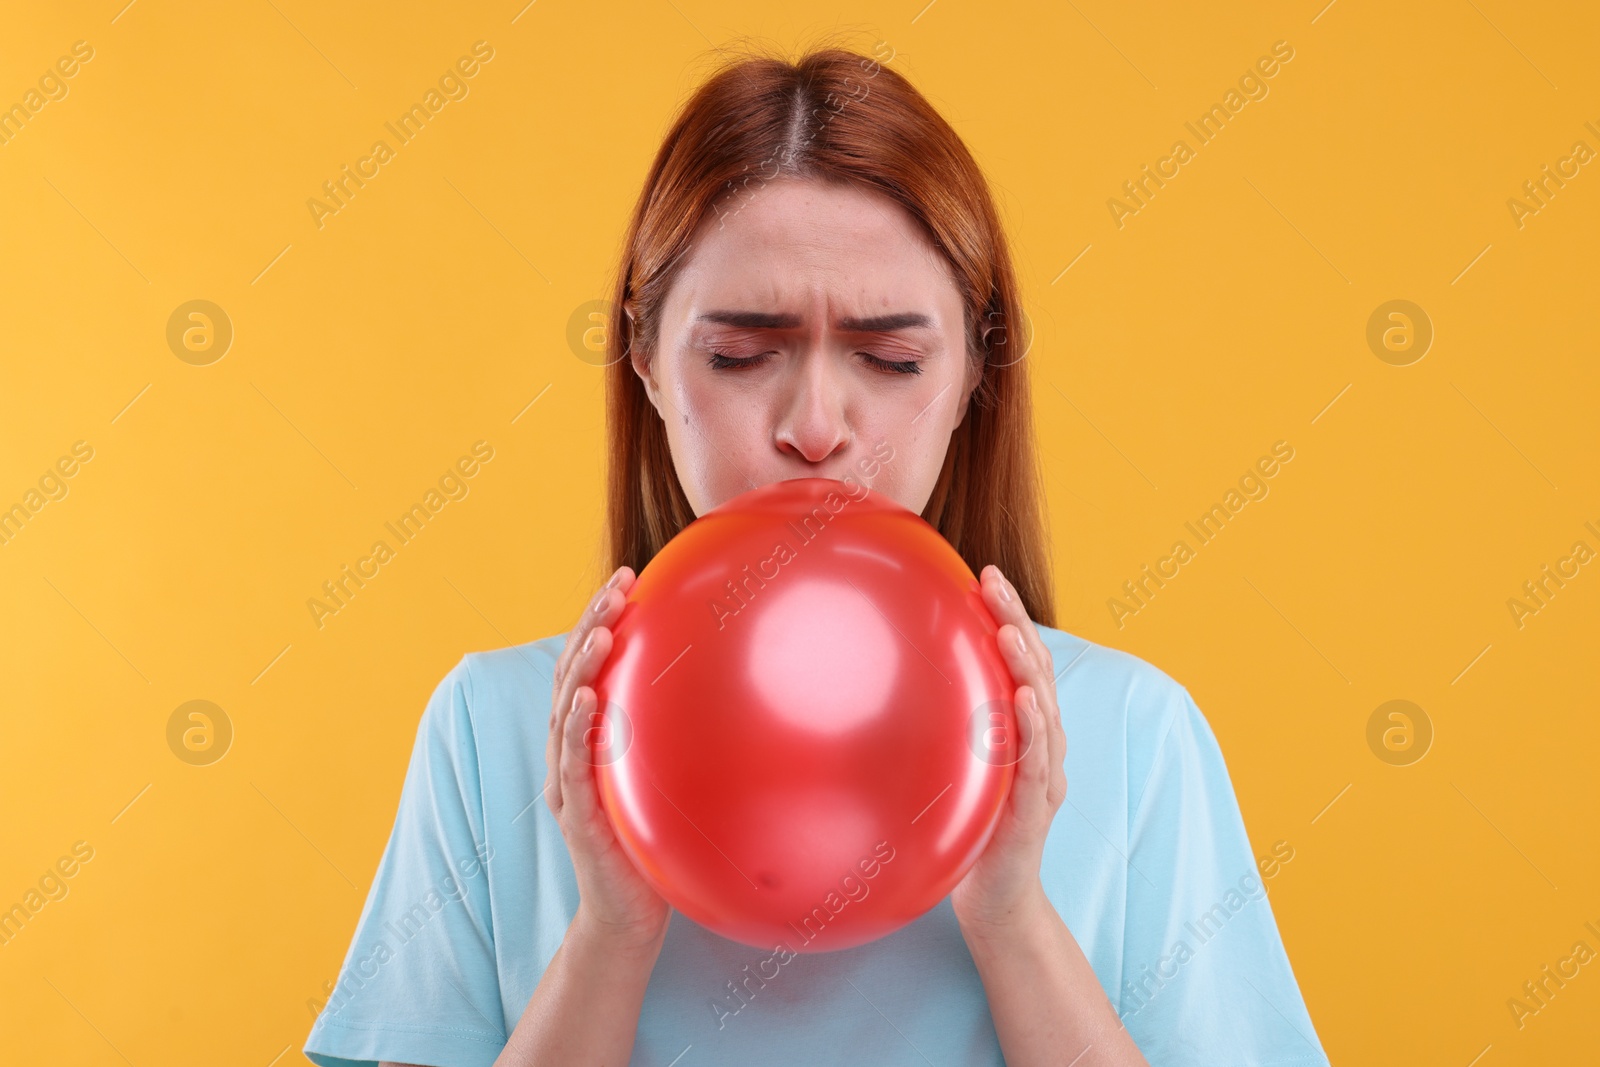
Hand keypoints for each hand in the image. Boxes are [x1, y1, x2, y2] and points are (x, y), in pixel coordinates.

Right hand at [545, 565, 671, 951]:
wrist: (629, 917)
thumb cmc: (653, 844)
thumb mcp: (667, 777)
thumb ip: (675, 736)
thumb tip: (737, 688)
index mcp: (590, 737)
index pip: (588, 664)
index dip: (600, 618)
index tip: (628, 577)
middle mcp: (570, 752)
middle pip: (571, 673)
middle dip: (592, 623)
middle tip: (617, 584)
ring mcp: (567, 781)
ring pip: (566, 709)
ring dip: (584, 664)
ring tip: (604, 627)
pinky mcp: (576, 814)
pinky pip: (573, 763)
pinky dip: (577, 727)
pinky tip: (589, 696)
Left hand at [950, 564, 1068, 936]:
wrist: (996, 902)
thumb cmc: (968, 832)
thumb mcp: (952, 769)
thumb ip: (941, 729)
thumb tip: (877, 686)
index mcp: (1022, 730)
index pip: (1020, 660)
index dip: (1009, 614)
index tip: (983, 574)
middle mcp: (1042, 744)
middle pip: (1035, 670)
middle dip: (1017, 620)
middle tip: (992, 579)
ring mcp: (1044, 775)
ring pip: (1042, 709)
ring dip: (1026, 667)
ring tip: (1008, 630)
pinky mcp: (1035, 809)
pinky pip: (1037, 764)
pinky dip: (1033, 732)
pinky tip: (1021, 705)